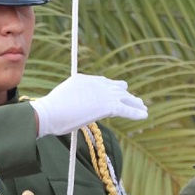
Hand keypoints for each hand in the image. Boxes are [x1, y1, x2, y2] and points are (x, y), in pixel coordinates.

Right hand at [29, 74, 147, 137]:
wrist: (51, 112)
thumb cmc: (51, 110)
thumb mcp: (63, 98)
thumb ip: (74, 98)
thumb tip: (75, 107)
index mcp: (85, 79)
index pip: (103, 82)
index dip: (113, 89)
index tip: (119, 92)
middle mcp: (97, 83)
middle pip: (117, 88)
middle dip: (126, 95)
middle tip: (135, 99)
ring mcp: (103, 93)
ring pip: (124, 98)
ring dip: (134, 103)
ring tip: (143, 107)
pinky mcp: (108, 106)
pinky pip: (126, 110)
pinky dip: (136, 113)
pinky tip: (144, 115)